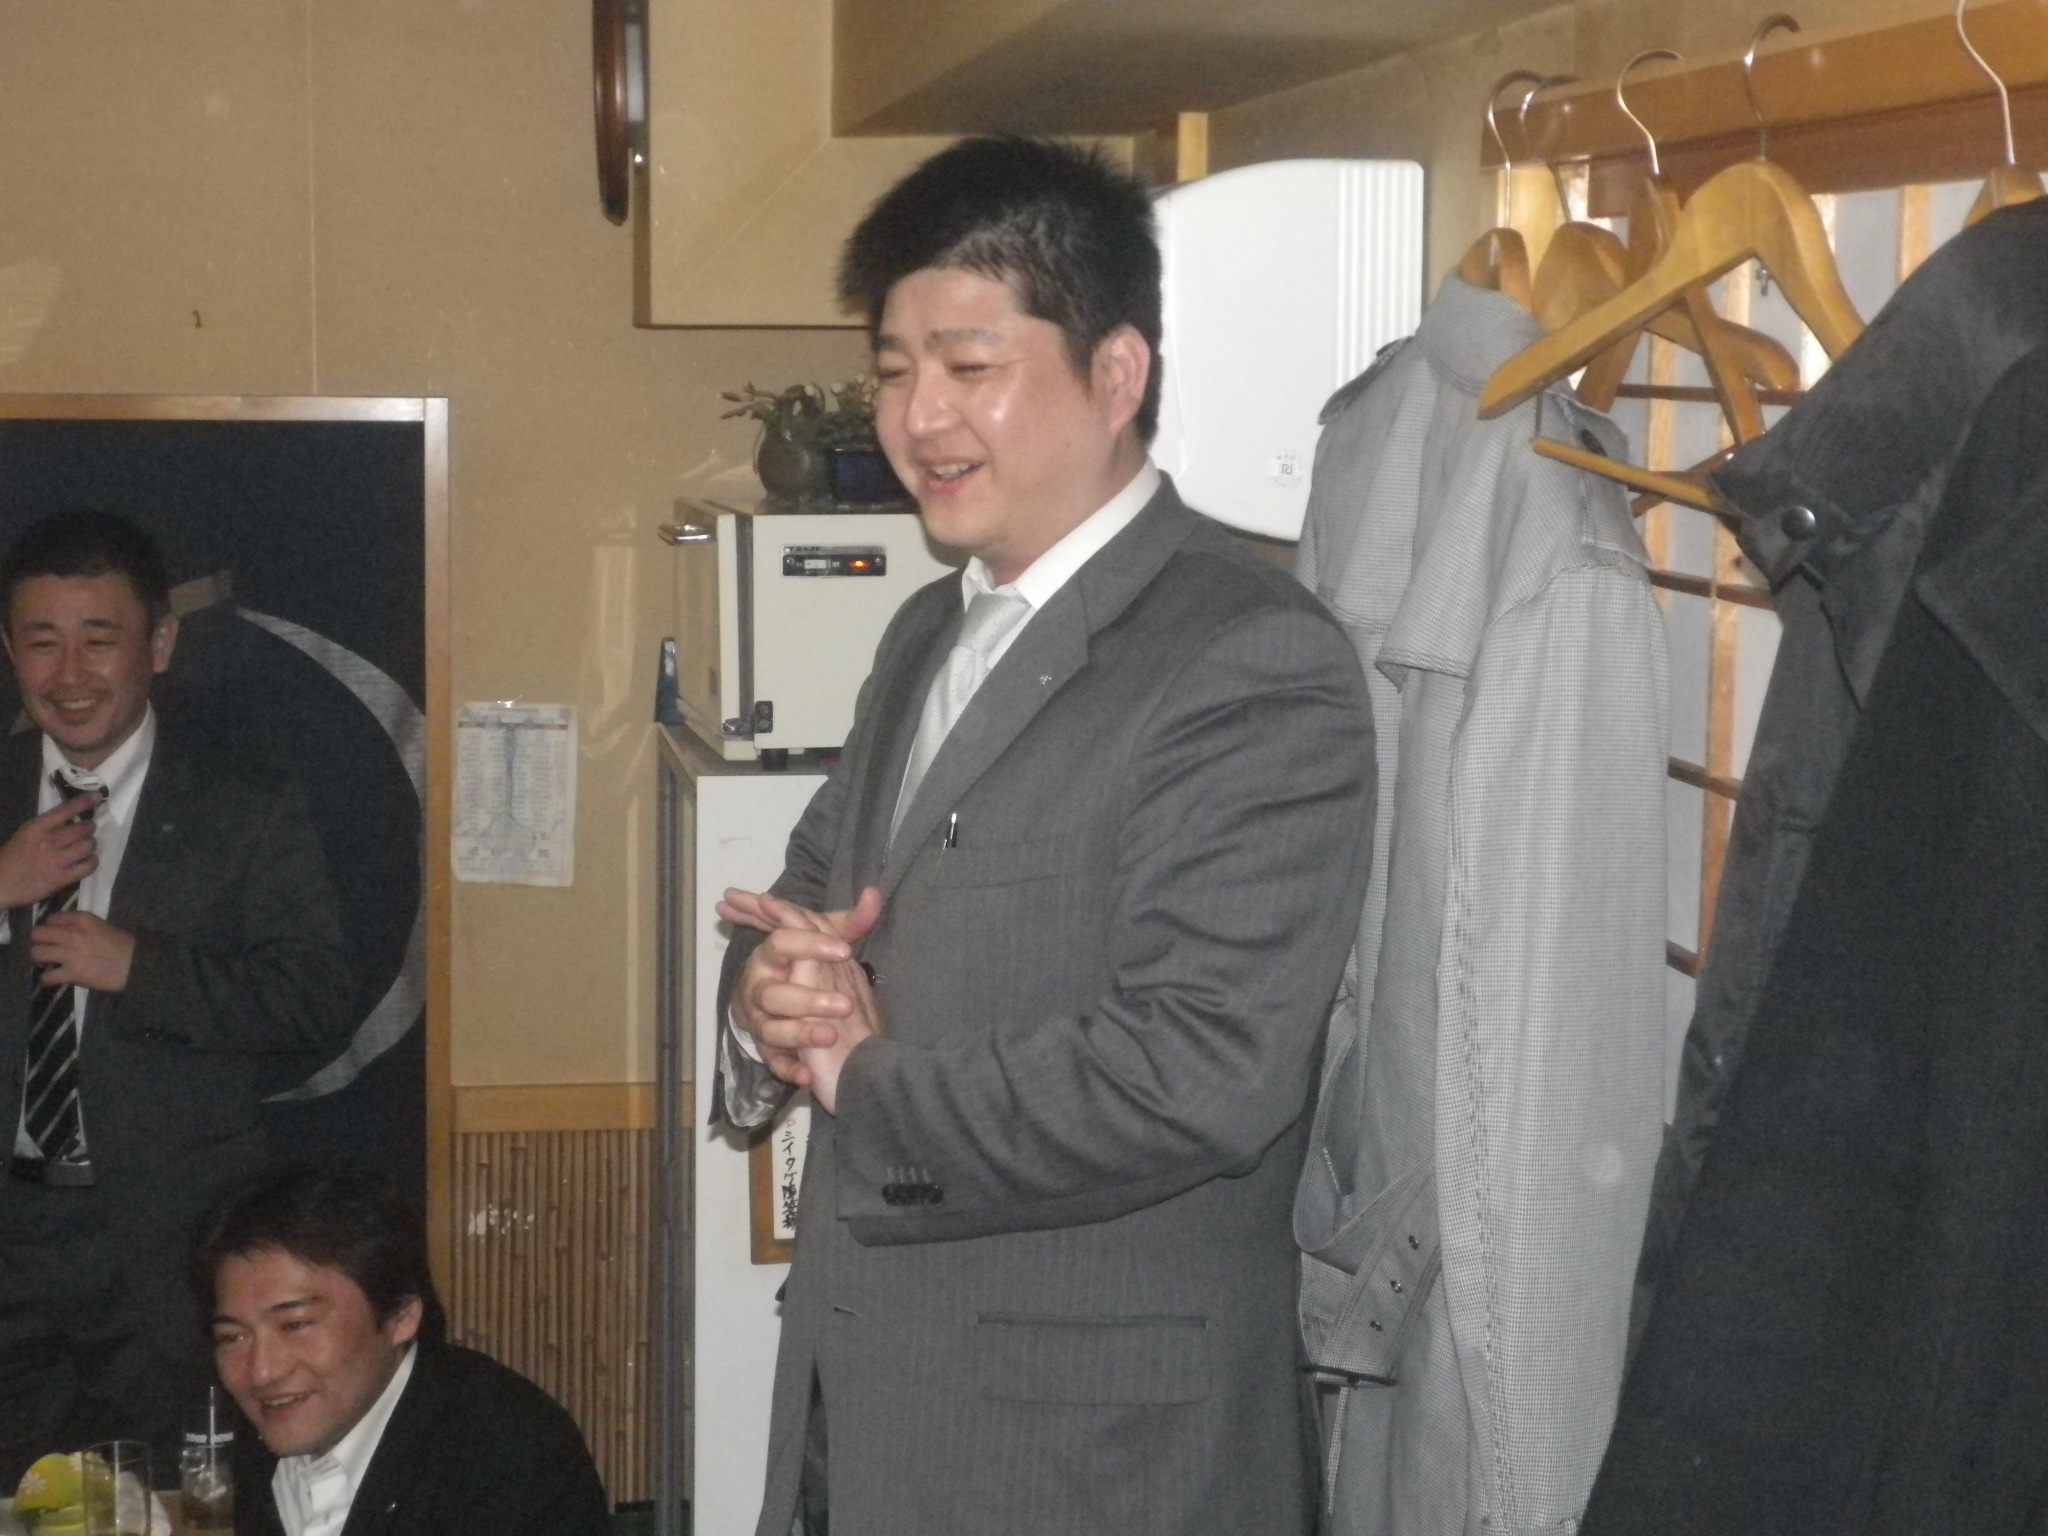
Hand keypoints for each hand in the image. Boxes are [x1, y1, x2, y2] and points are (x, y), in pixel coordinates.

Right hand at [0, 795, 100, 910]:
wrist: (0, 883)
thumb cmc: (14, 856)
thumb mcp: (27, 834)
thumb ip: (48, 826)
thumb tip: (74, 819)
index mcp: (37, 827)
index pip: (65, 810)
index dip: (84, 802)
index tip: (97, 796)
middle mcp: (49, 841)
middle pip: (84, 829)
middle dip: (89, 829)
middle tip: (87, 832)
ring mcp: (56, 860)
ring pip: (89, 846)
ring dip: (91, 845)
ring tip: (85, 847)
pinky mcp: (62, 878)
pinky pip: (89, 866)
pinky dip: (92, 861)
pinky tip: (87, 861)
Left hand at [30, 911, 134, 991]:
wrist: (137, 966)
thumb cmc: (124, 946)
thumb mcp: (103, 927)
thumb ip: (82, 927)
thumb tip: (64, 933)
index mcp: (83, 920)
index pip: (53, 918)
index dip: (51, 928)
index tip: (54, 935)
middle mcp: (73, 934)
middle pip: (38, 934)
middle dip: (39, 942)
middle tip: (46, 949)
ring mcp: (71, 954)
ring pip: (37, 953)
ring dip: (39, 960)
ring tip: (47, 964)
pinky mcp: (72, 972)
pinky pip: (47, 976)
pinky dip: (47, 979)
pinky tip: (52, 979)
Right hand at [719, 888, 884, 1111]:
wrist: (775, 1002)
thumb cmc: (800, 965)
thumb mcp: (822, 942)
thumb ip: (849, 923)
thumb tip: (874, 894)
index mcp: (770, 956)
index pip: (782, 943)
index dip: (811, 946)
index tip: (845, 950)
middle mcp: (761, 989)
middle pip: (774, 994)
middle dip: (808, 999)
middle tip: (847, 1005)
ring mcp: (762, 1021)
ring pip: (772, 1030)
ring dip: (800, 1035)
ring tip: (831, 1037)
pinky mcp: (769, 1050)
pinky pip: (774, 1063)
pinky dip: (790, 1070)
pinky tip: (809, 1077)